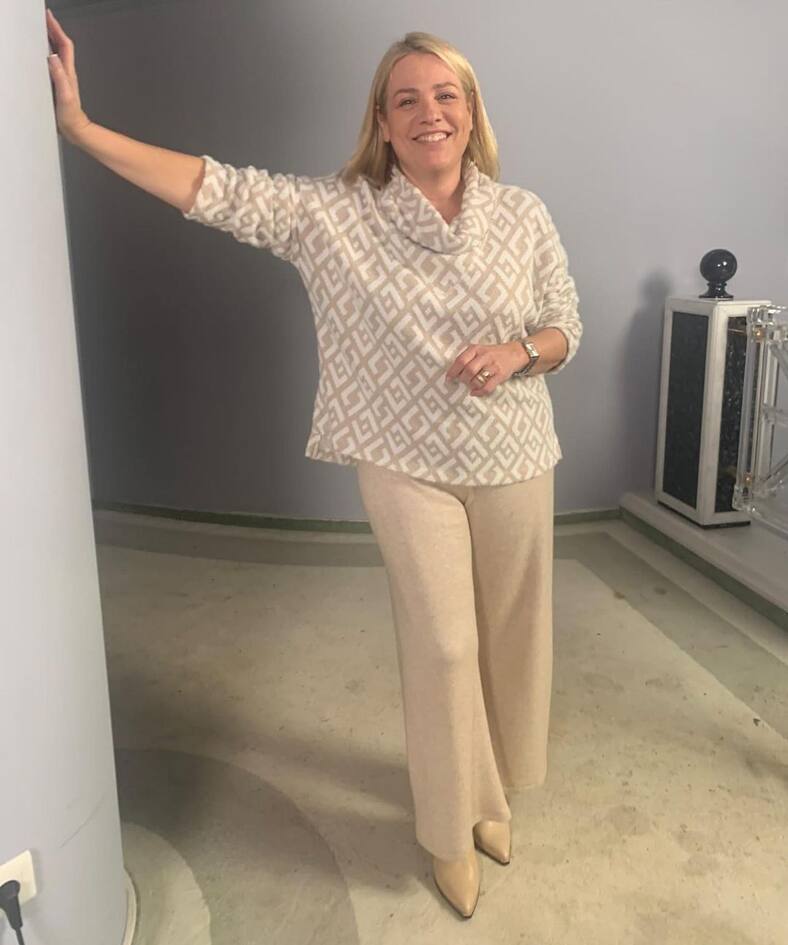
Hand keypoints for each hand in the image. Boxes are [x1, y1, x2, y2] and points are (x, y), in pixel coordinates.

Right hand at [46, 8, 91, 142]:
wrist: (76, 130)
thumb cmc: (71, 116)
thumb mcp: (65, 96)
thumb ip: (60, 77)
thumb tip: (53, 57)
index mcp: (68, 72)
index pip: (64, 45)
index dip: (57, 29)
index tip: (48, 17)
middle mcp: (67, 72)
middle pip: (61, 45)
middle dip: (53, 30)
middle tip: (44, 18)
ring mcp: (63, 78)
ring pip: (57, 52)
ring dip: (51, 39)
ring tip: (43, 29)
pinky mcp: (58, 84)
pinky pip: (53, 63)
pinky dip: (47, 52)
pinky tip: (42, 53)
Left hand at [445, 342, 519, 396]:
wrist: (513, 353)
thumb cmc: (491, 354)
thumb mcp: (478, 350)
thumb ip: (466, 359)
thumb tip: (452, 374)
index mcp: (476, 349)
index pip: (461, 360)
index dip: (452, 371)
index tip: (448, 379)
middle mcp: (484, 356)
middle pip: (468, 371)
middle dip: (462, 379)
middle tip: (462, 382)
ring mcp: (493, 366)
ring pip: (477, 380)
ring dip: (471, 385)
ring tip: (470, 385)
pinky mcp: (500, 375)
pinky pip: (487, 387)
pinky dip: (479, 392)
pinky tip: (475, 393)